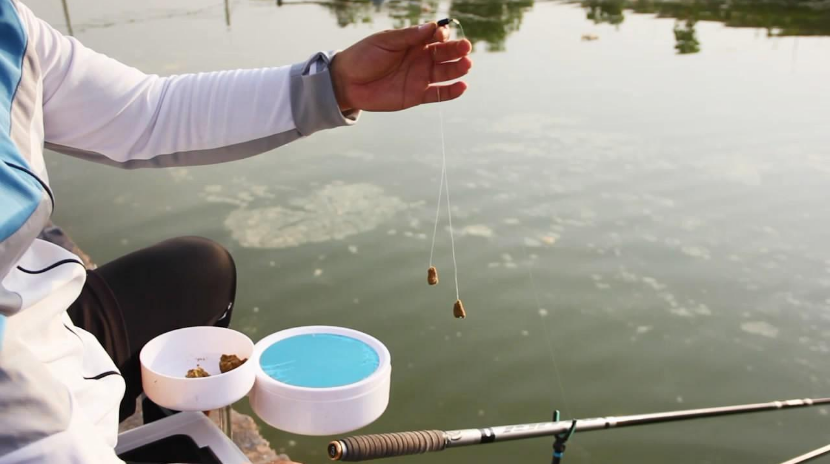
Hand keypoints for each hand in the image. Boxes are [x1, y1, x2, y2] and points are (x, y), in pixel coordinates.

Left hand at [330, 22, 472, 111]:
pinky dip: (451, 92)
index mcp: (413, 42)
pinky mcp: (416, 95)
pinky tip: (462, 87)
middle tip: (465, 48)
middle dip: (456, 50)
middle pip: (445, 53)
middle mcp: (420, 58)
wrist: (347, 82)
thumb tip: (431, 26)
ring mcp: (420, 77)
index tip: (441, 34)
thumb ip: (408, 36)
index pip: (435, 36)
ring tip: (467, 65)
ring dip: (458, 69)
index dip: (442, 34)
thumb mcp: (385, 41)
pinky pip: (438, 94)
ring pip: (445, 73)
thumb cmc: (364, 56)